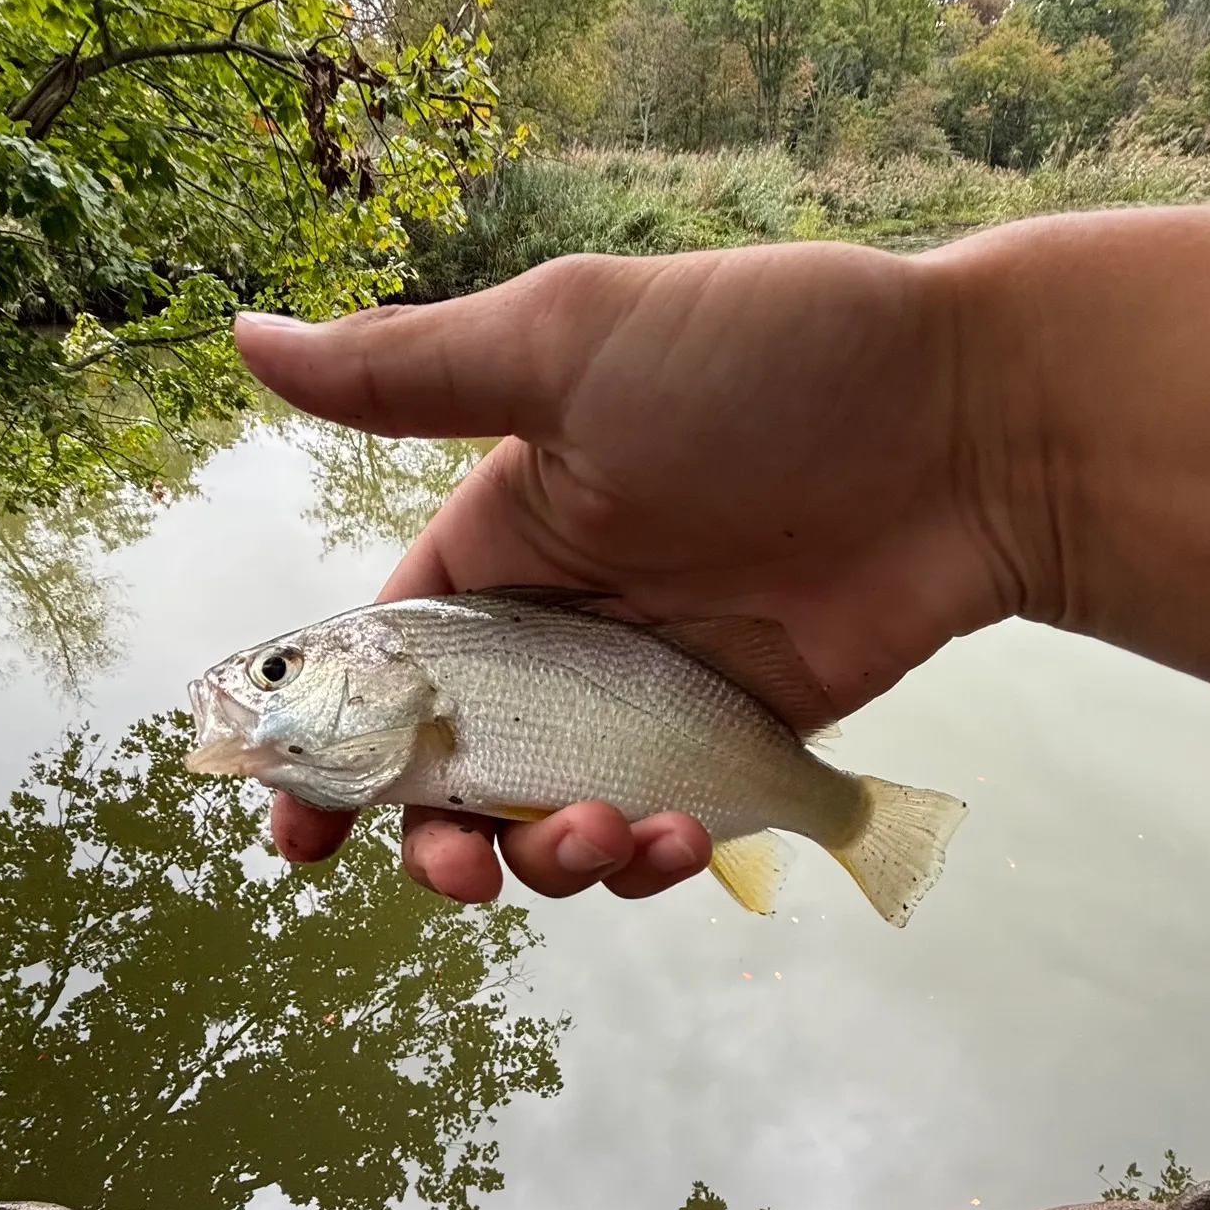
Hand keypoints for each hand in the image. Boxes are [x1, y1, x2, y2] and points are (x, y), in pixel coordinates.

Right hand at [235, 242, 1014, 900]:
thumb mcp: (567, 347)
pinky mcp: (733, 741)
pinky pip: (658, 829)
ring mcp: (648, 691)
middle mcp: (563, 624)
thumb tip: (245, 336)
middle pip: (455, 766)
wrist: (964, 424)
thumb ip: (405, 371)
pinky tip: (668, 841)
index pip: (381, 662)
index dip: (328, 746)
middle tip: (453, 873)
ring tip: (598, 839)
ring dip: (545, 858)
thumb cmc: (760, 364)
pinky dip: (643, 859)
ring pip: (551, 815)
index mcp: (500, 537)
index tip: (291, 828)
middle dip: (434, 838)